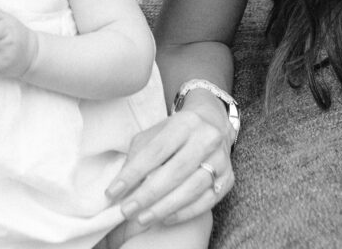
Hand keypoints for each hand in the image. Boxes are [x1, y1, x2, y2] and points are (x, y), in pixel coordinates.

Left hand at [105, 90, 233, 227]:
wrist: (212, 122)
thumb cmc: (176, 131)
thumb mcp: (155, 133)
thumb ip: (138, 155)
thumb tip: (121, 187)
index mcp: (185, 122)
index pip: (156, 151)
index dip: (133, 173)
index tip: (113, 192)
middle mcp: (206, 138)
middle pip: (175, 171)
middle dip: (147, 194)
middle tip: (126, 210)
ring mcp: (221, 159)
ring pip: (192, 189)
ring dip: (164, 207)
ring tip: (143, 218)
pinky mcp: (228, 178)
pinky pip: (207, 201)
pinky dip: (184, 212)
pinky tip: (166, 218)